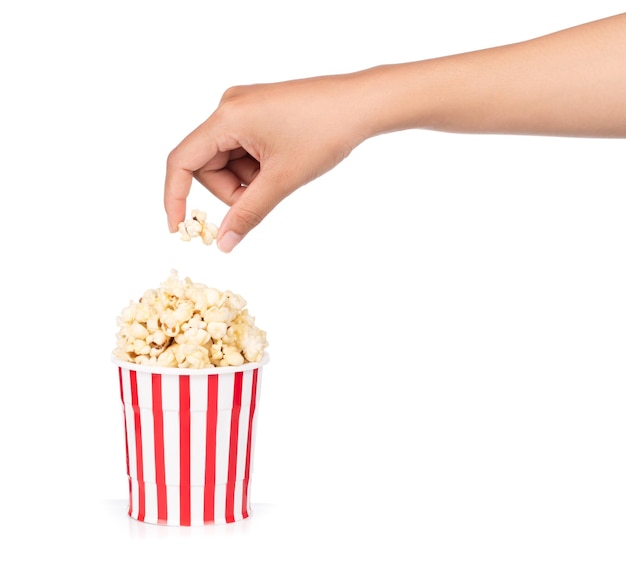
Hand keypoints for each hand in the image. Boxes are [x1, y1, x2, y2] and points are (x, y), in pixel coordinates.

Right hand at [164, 74, 368, 251]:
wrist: (361, 104)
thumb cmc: (325, 132)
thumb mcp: (282, 180)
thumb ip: (248, 213)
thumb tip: (224, 243)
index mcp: (227, 117)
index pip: (182, 161)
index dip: (175, 197)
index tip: (179, 228)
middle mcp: (229, 108)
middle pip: (207, 165)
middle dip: (230, 190)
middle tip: (262, 197)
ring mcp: (244, 109)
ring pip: (226, 161)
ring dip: (246, 180)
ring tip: (280, 176)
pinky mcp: (258, 113)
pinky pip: (242, 150)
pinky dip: (256, 168)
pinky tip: (282, 165)